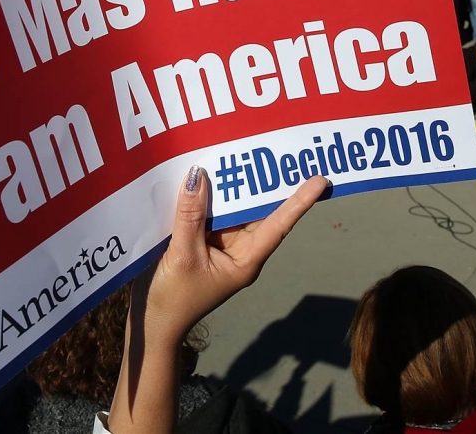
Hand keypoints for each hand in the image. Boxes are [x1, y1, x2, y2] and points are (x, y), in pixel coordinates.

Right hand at [108, 172, 326, 433]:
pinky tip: (206, 173)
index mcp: (247, 260)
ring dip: (234, 186)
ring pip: (232, 210)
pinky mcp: (201, 242)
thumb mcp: (183, 255)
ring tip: (244, 150)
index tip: (321, 181)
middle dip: (265, 183)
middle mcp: (240, 250)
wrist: (154, 325)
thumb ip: (191, 216)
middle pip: (257, 212)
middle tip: (280, 149)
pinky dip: (209, 196)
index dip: (300, 202)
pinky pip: (210, 214)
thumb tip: (200, 176)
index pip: (278, 225)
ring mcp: (221, 246)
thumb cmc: (175, 299)